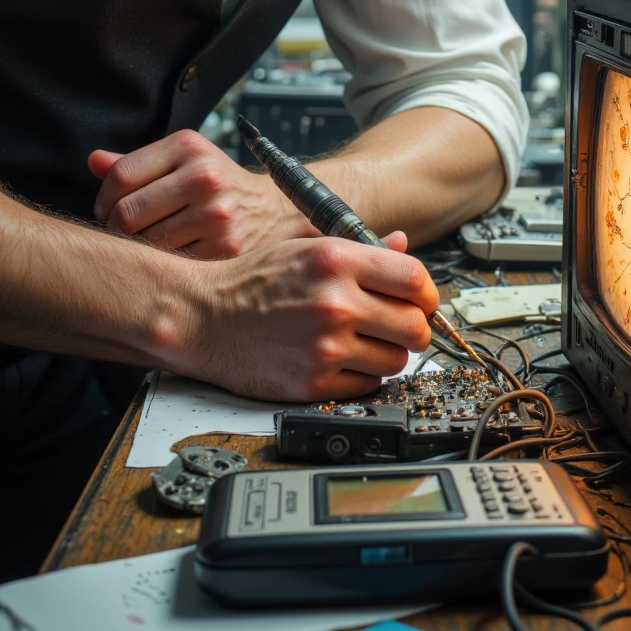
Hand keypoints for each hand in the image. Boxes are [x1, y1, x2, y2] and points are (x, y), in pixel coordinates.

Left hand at [88, 130, 309, 257]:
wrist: (272, 209)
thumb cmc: (216, 183)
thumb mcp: (182, 159)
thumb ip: (136, 163)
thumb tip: (93, 161)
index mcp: (188, 146)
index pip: (121, 176)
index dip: (103, 199)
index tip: (107, 210)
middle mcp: (203, 176)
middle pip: (127, 213)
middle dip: (113, 228)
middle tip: (120, 233)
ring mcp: (216, 213)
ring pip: (144, 242)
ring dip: (134, 249)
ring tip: (142, 245)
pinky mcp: (224, 247)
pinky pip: (169, 263)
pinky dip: (159, 265)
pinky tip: (165, 257)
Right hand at [188, 231, 436, 400]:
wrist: (204, 317)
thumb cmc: (253, 280)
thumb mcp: (306, 246)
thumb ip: (360, 247)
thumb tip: (403, 245)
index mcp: (337, 260)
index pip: (415, 278)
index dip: (426, 292)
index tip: (421, 300)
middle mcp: (335, 302)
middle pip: (415, 326)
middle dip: (413, 328)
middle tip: (399, 326)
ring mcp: (326, 346)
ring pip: (396, 361)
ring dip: (388, 354)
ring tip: (364, 342)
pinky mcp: (314, 382)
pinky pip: (368, 386)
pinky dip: (363, 376)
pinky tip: (343, 360)